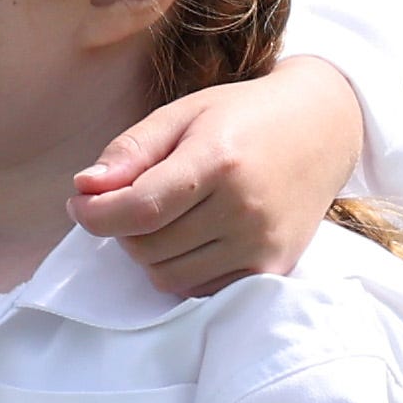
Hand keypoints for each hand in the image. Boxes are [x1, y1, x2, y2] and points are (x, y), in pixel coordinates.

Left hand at [72, 58, 354, 296]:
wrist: (322, 129)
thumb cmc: (243, 116)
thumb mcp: (181, 114)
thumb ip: (130, 151)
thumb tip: (84, 188)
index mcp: (217, 162)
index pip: (139, 209)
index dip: (94, 214)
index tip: (79, 203)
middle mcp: (244, 210)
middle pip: (147, 247)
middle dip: (121, 228)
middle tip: (130, 200)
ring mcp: (262, 244)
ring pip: (168, 276)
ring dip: (149, 252)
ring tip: (164, 217)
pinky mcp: (274, 268)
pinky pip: (201, 288)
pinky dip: (181, 268)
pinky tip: (191, 235)